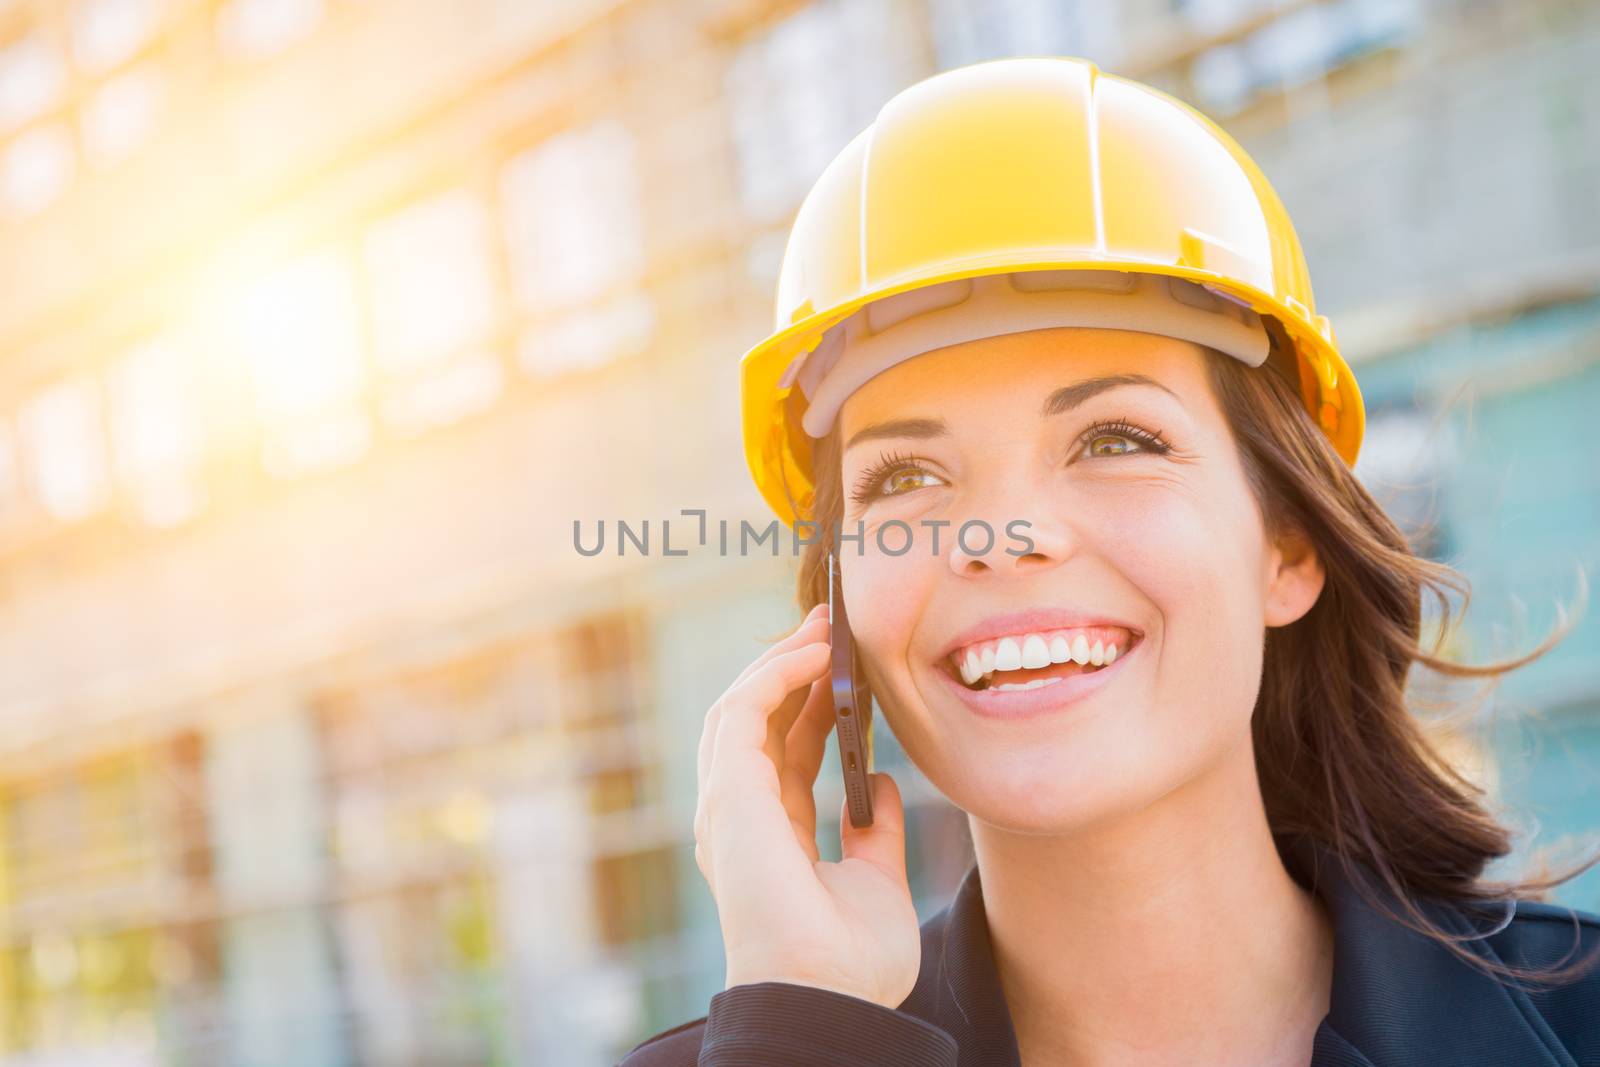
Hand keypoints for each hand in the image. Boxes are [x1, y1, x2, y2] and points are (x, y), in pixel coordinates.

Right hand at [693, 602, 920, 1009]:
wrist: (829, 994)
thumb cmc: (850, 962)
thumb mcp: (878, 884)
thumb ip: (876, 834)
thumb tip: (881, 785)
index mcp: (769, 841)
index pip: (783, 755)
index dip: (811, 707)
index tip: (846, 671)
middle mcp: (739, 820)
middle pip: (757, 723)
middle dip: (791, 670)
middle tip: (832, 628)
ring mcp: (728, 806)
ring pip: (741, 708)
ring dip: (782, 660)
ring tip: (826, 626)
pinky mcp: (729, 792)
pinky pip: (744, 711)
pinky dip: (776, 673)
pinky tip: (817, 653)